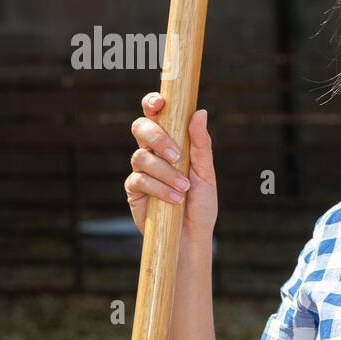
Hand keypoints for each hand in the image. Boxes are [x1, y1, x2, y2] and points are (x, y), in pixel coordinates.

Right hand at [125, 92, 217, 243]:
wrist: (192, 236)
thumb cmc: (201, 203)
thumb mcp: (206, 173)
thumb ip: (201, 144)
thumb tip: (199, 112)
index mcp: (171, 142)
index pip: (156, 115)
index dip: (152, 104)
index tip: (160, 103)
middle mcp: (152, 152)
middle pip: (141, 128)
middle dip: (157, 137)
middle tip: (177, 155)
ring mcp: (141, 171)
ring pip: (141, 156)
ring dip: (165, 172)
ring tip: (184, 188)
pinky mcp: (134, 191)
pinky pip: (139, 180)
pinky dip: (159, 188)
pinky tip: (175, 199)